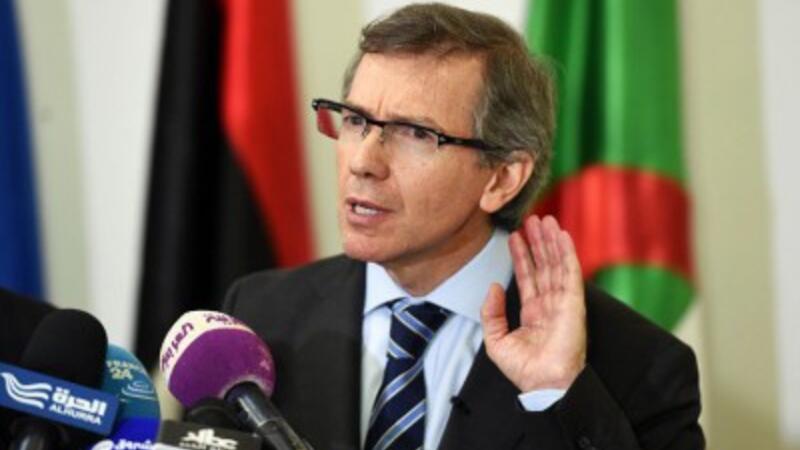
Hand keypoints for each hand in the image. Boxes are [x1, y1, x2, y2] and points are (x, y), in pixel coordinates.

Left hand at [481, 215, 586, 391]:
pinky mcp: (574, 302)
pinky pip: (570, 272)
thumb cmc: (524, 369)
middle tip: (531, 219)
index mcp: (533, 312)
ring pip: (556, 263)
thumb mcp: (495, 340)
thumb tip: (493, 286)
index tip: (515, 236)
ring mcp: (562, 301)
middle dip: (537, 242)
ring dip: (551, 241)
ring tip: (544, 220)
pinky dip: (567, 252)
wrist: (543, 383)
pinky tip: (562, 235)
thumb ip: (491, 312)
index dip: (521, 256)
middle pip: (543, 265)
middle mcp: (549, 304)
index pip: (527, 277)